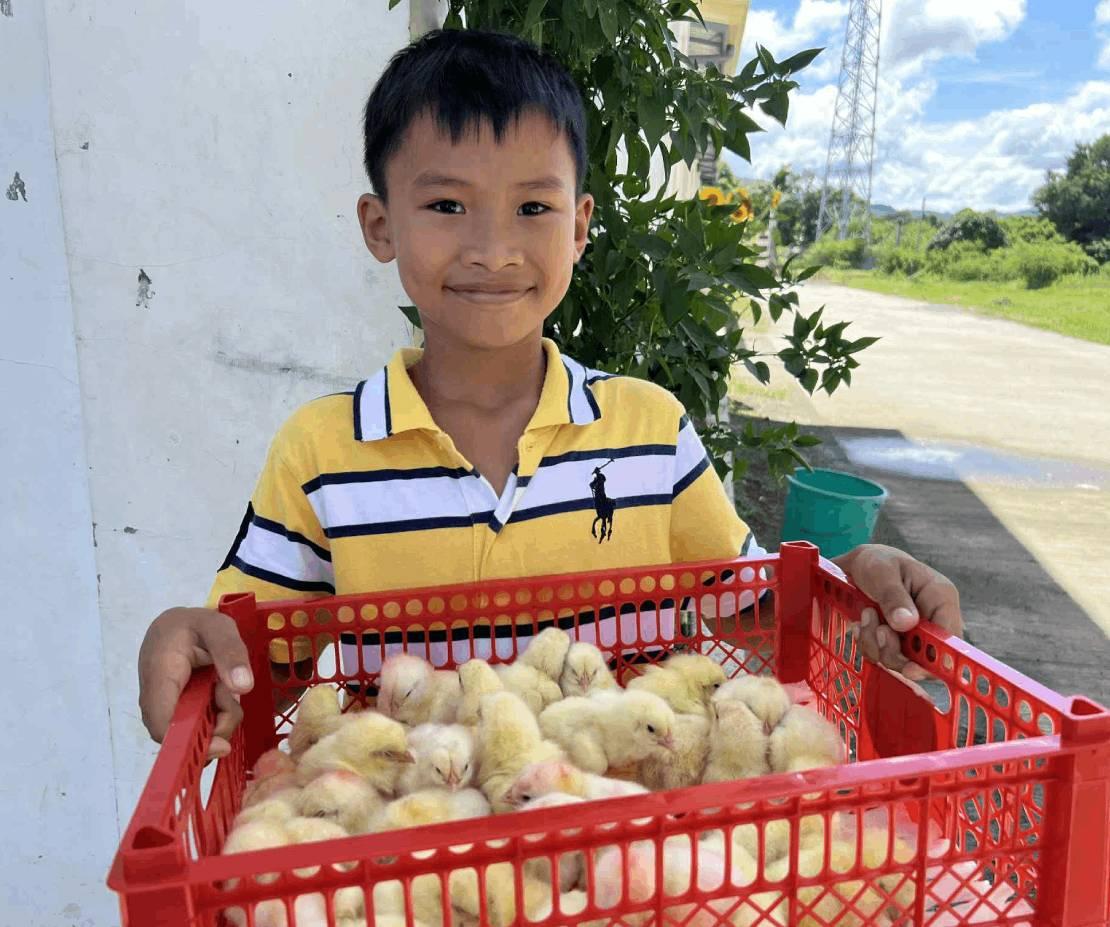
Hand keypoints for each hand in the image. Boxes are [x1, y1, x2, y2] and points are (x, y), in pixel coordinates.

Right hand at [138, 607, 252, 759]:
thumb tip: (243, 687)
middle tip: (228, 700)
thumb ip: (230, 652)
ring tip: (223, 688)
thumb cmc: (194, 624)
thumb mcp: (217, 626)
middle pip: (182, 736)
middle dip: (215, 729)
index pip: (162, 725)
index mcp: (159, 677)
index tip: (221, 744)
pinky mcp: (177, 713)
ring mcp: (166, 709)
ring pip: (194, 734)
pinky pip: (198, 727)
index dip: (189, 742)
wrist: (176, 626)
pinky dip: (217, 717)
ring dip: (219, 720)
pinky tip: (219, 695)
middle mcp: (156, 700)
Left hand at [832, 544, 962, 680]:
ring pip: (901, 662)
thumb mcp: (882, 572)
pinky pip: (884, 657)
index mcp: (940, 598)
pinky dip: (869, 645)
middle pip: (926, 660)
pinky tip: (862, 624)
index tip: (908, 668)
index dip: (932, 660)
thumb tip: (907, 623)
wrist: (858, 567)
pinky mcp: (900, 642)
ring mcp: (916, 633)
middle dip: (893, 652)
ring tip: (865, 615)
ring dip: (875, 645)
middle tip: (877, 629)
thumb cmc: (876, 562)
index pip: (949, 640)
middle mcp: (934, 619)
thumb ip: (893, 596)